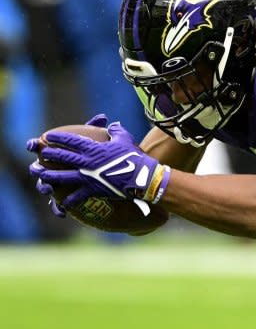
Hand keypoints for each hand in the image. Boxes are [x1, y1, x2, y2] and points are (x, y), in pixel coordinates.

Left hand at [30, 121, 169, 209]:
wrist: (141, 177)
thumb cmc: (134, 157)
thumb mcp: (125, 139)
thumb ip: (116, 131)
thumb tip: (112, 124)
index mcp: (93, 149)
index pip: (70, 141)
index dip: (57, 138)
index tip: (48, 136)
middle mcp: (86, 162)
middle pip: (62, 157)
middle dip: (49, 154)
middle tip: (41, 153)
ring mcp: (87, 177)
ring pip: (62, 177)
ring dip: (49, 176)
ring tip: (40, 175)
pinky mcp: (92, 190)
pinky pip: (77, 196)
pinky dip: (69, 200)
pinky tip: (63, 203)